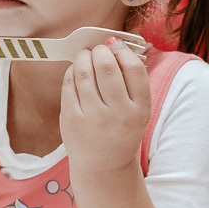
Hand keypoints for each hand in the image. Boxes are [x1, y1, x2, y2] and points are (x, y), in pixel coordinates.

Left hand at [60, 37, 150, 172]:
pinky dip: (72, 71)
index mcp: (140, 109)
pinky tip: (77, 71)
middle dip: (100, 51)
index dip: (123, 50)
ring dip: (84, 57)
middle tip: (98, 50)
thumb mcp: (138, 109)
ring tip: (86, 56)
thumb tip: (114, 42)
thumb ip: (131, 80)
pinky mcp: (72, 120)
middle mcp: (118, 114)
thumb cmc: (121, 129)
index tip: (116, 45)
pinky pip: (69, 84)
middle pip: (107, 67)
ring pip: (84, 72)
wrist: (104, 165)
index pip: (134, 68)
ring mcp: (93, 118)